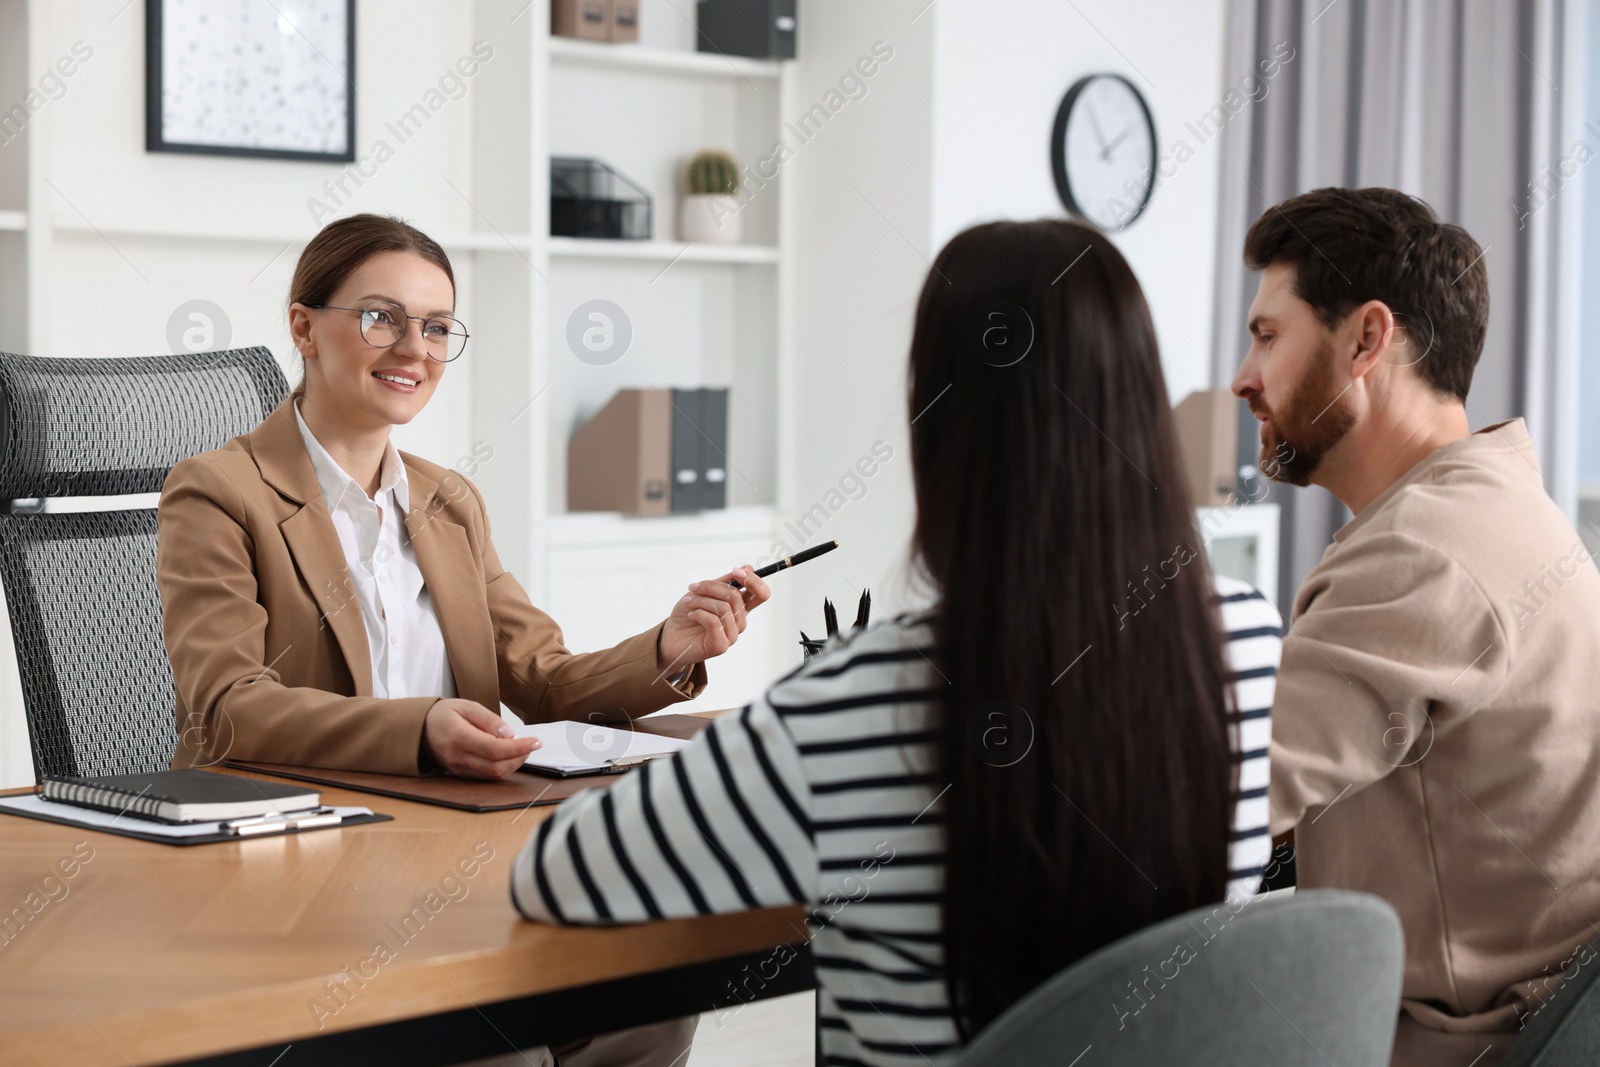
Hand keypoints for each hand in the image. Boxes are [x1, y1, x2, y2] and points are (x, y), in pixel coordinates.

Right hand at [422, 698, 540, 778]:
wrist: (420, 729)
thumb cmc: (444, 714)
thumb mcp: (467, 706)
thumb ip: (489, 719)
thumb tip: (509, 734)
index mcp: (458, 737)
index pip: (495, 749)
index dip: (519, 748)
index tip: (536, 741)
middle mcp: (458, 757)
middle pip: (497, 767)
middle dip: (520, 757)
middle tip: (532, 743)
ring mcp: (459, 769)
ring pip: (494, 775)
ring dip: (514, 764)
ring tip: (522, 748)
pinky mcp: (462, 774)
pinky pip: (486, 776)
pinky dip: (503, 767)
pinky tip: (509, 755)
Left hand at [657, 564, 772, 673]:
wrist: (672, 636)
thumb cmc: (689, 612)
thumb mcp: (706, 591)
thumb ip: (726, 582)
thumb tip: (747, 567)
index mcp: (740, 607)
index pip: (761, 594)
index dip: (753, 580)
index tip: (735, 571)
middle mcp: (739, 621)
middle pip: (737, 597)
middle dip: (712, 587)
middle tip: (694, 587)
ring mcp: (732, 635)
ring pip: (724, 608)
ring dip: (701, 601)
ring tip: (687, 602)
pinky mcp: (720, 646)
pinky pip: (714, 622)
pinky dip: (699, 613)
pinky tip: (691, 615)